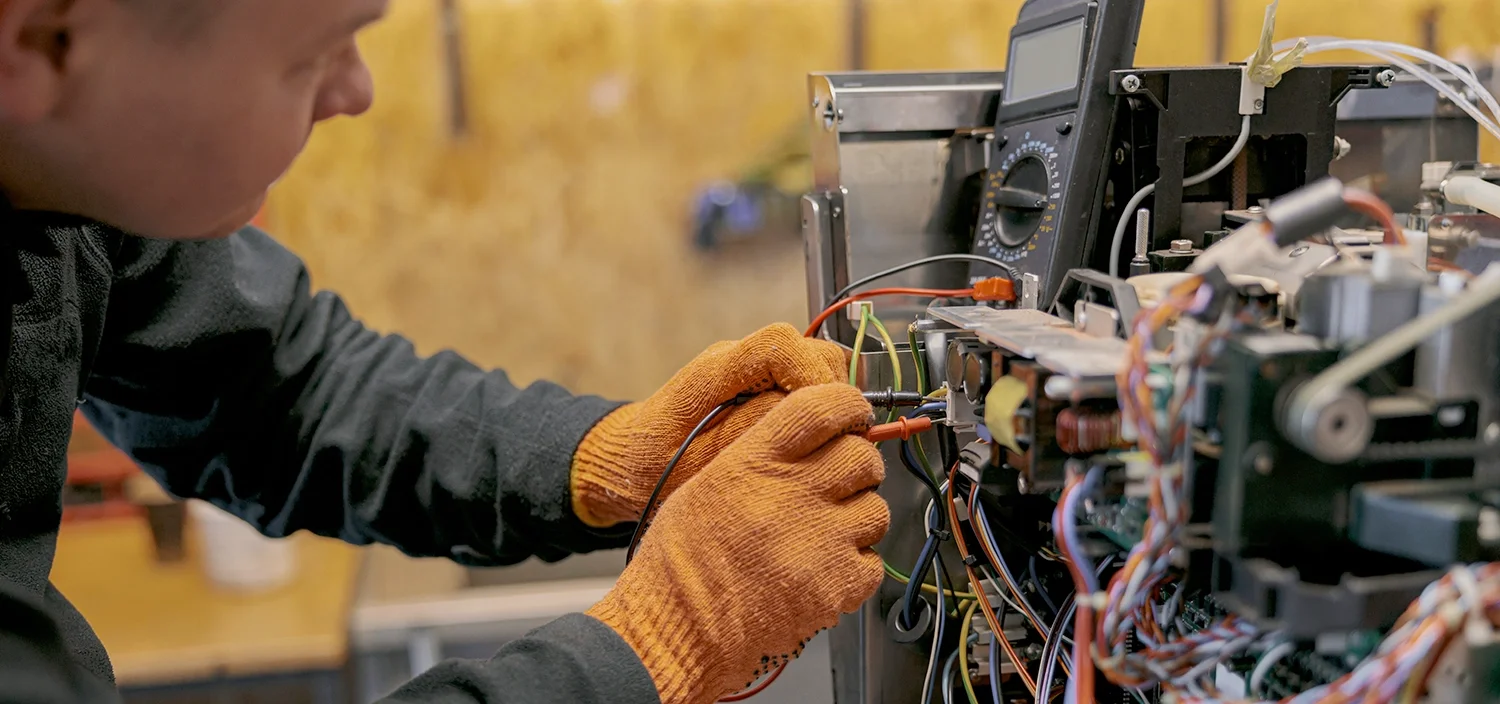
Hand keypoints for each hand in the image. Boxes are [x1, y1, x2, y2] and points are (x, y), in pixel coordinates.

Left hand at [570, 323, 847, 526]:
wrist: (631, 462)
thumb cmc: (653, 469)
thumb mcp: (692, 465)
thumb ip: (742, 438)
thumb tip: (796, 420)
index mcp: (712, 374)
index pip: (777, 345)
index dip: (814, 375)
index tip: (833, 414)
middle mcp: (735, 362)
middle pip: (810, 349)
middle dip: (835, 391)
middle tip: (843, 436)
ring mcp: (752, 370)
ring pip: (819, 363)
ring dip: (835, 399)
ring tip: (834, 441)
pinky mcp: (764, 385)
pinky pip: (810, 383)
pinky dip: (826, 407)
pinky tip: (822, 441)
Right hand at [586, 384, 888, 703]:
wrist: (678, 627)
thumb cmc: (683, 562)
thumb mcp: (706, 484)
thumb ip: (759, 455)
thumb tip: (810, 440)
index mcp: (755, 461)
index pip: (823, 407)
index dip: (847, 406)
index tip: (853, 415)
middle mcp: (792, 493)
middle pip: (863, 457)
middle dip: (857, 468)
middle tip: (840, 484)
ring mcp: (820, 539)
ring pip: (876, 509)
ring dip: (858, 520)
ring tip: (824, 536)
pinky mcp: (836, 584)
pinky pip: (872, 563)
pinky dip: (855, 568)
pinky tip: (823, 572)